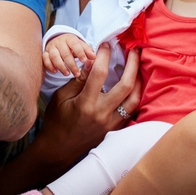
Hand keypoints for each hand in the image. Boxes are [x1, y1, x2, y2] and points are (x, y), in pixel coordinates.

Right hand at [37, 43, 141, 174]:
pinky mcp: (115, 129)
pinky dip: (135, 96)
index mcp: (86, 103)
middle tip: (133, 50)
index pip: (99, 73)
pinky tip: (134, 85)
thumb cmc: (56, 121)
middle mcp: (102, 113)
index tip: (107, 44)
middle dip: (132, 63)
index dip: (105, 55)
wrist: (59, 150)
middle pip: (125, 84)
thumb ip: (78, 81)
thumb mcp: (61, 98)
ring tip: (137, 65)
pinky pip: (131, 110)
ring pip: (134, 98)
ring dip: (138, 79)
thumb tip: (91, 63)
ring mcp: (111, 123)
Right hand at [44, 33, 95, 76]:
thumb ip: (87, 51)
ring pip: (54, 56)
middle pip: (65, 53)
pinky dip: (50, 65)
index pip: (75, 44)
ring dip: (61, 66)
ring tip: (67, 74)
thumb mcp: (81, 46)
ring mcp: (51, 47)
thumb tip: (94, 57)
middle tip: (77, 74)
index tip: (84, 61)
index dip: (80, 52)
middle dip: (72, 64)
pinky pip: (45, 59)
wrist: (58, 41)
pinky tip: (55, 71)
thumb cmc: (72, 46)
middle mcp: (60, 42)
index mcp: (70, 39)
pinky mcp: (45, 53)